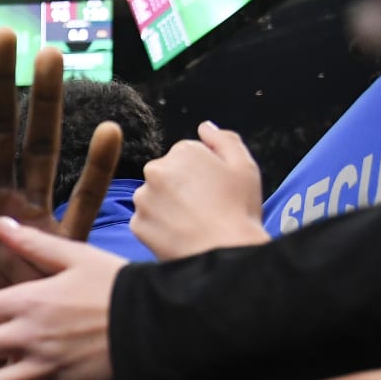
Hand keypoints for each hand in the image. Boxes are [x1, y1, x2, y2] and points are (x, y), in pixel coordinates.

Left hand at [131, 123, 269, 260]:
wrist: (223, 252)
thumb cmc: (239, 209)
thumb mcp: (244, 166)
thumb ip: (224, 140)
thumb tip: (204, 127)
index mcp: (182, 151)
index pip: (187, 156)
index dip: (204, 174)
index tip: (216, 190)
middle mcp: (155, 170)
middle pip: (167, 175)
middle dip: (182, 188)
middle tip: (206, 208)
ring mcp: (142, 198)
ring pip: (155, 198)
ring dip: (168, 207)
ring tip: (193, 223)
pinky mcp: (136, 224)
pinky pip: (147, 222)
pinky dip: (160, 228)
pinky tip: (180, 235)